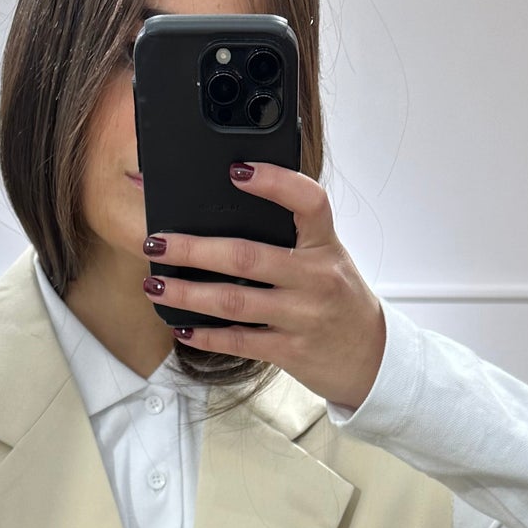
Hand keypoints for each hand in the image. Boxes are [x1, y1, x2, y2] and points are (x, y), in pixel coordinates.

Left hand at [141, 161, 385, 408]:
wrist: (372, 357)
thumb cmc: (340, 300)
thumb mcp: (329, 258)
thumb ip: (292, 237)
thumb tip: (227, 216)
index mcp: (326, 245)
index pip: (308, 202)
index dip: (274, 182)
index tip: (237, 170)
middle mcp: (315, 279)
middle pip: (247, 257)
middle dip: (194, 249)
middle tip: (157, 242)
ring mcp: (302, 317)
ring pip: (234, 302)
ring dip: (187, 294)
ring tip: (155, 286)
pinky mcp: (290, 351)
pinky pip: (239, 341)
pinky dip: (206, 335)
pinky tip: (182, 326)